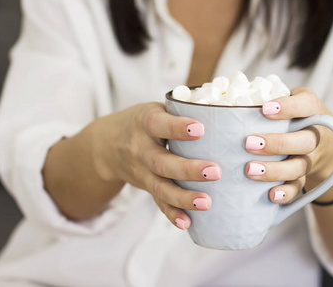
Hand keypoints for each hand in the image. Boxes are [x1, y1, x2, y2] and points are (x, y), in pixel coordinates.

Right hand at [93, 102, 220, 229]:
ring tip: (207, 203)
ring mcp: (141, 171)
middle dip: (188, 169)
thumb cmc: (144, 123)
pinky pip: (157, 202)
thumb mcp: (156, 110)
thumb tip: (225, 111)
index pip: (159, 124)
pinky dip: (171, 214)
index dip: (178, 127)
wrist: (106, 145)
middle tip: (215, 171)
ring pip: (160, 187)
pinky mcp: (145, 186)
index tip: (200, 129)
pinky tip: (187, 223)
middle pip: (161, 162)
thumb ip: (182, 112)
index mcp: (145, 122)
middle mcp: (140, 148)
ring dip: (183, 197)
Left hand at [244, 87, 332, 202]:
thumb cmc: (290, 115)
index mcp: (311, 110)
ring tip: (250, 169)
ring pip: (300, 166)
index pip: (307, 105)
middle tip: (249, 143)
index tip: (265, 109)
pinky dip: (286, 192)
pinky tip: (271, 194)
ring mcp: (311, 158)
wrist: (325, 141)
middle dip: (277, 143)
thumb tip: (218, 100)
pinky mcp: (305, 177)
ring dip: (275, 170)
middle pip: (305, 141)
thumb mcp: (285, 98)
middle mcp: (315, 134)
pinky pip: (299, 187)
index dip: (289, 107)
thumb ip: (262, 97)